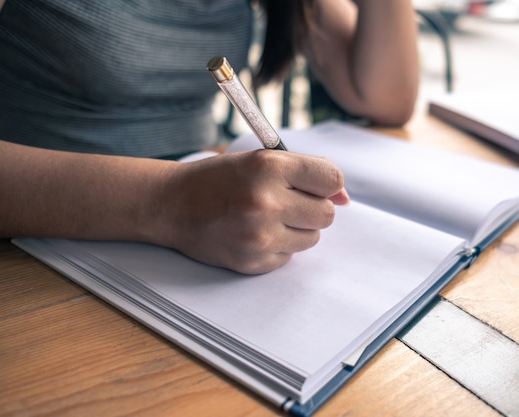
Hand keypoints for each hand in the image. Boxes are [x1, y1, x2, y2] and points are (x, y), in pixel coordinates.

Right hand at [153, 150, 349, 273]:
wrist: (172, 205)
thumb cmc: (220, 179)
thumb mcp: (261, 160)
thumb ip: (307, 172)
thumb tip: (345, 199)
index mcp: (269, 167)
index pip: (332, 179)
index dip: (326, 183)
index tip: (313, 185)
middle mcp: (266, 202)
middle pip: (327, 214)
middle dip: (311, 207)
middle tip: (284, 201)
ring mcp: (260, 236)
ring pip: (312, 238)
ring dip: (297, 228)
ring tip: (266, 217)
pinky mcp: (254, 262)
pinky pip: (290, 256)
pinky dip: (279, 246)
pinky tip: (253, 233)